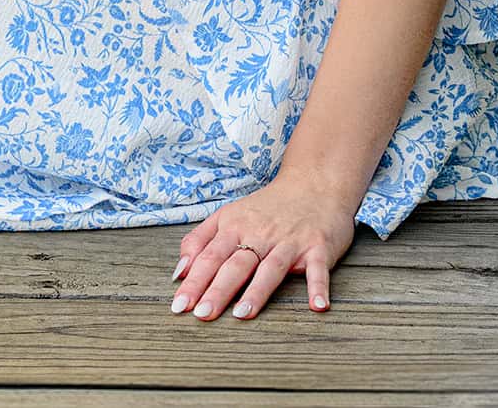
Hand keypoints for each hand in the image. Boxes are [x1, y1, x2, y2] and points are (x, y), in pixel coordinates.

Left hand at [167, 171, 355, 322]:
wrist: (314, 183)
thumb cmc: (267, 207)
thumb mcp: (228, 216)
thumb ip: (200, 240)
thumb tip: (179, 272)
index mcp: (235, 225)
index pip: (209, 256)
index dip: (194, 281)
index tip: (179, 305)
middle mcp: (260, 233)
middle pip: (235, 264)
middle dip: (217, 289)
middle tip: (202, 314)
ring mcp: (290, 241)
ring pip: (271, 268)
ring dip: (257, 291)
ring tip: (242, 314)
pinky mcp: (318, 247)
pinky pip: (318, 269)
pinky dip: (318, 287)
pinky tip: (318, 306)